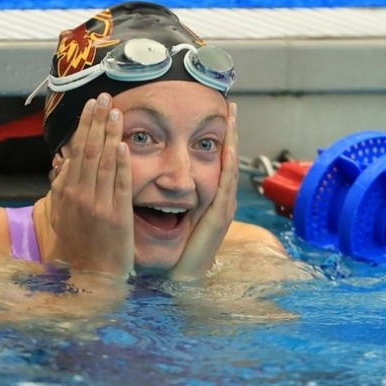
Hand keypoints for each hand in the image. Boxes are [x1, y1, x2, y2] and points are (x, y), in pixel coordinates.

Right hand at [47, 93, 134, 277]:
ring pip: (103, 162)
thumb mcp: (61, 214)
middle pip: (87, 150)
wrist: (93, 273)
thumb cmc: (80, 243)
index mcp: (65, 192)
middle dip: (95, 121)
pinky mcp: (116, 215)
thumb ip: (61, 186)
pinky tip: (122, 145)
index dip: (84, 126)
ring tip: (115, 112)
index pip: (75, 151)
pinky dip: (120, 164)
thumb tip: (62, 160)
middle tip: (103, 97)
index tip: (91, 106)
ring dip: (109, 135)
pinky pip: (118, 184)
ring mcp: (97, 205)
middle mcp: (78, 195)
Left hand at [170, 101, 238, 280]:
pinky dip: (228, 164)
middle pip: (228, 160)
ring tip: (232, 120)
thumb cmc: (174, 251)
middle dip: (230, 133)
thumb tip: (153, 177)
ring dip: (233, 142)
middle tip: (230, 108)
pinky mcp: (219, 217)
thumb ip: (166, 197)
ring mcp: (222, 208)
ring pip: (230, 167)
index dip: (217, 140)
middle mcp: (220, 201)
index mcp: (209, 200)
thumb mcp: (171, 217)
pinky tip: (227, 148)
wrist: (183, 277)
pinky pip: (225, 185)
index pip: (216, 163)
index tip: (217, 116)